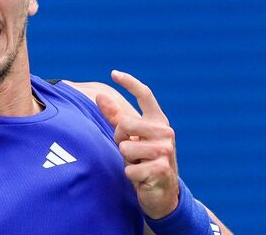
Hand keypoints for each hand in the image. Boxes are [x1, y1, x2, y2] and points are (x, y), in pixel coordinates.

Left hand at [96, 70, 179, 218]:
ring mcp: (166, 149)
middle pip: (125, 124)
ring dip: (127, 161)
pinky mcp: (162, 168)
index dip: (129, 82)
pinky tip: (142, 178)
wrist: (163, 193)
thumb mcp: (132, 138)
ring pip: (125, 147)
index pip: (145, 94)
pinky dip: (131, 176)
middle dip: (121, 140)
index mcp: (158, 120)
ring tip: (139, 165)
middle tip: (132, 152)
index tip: (114, 73)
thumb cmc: (145, 161)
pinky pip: (130, 168)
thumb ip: (116, 117)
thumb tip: (100, 95)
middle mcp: (166, 131)